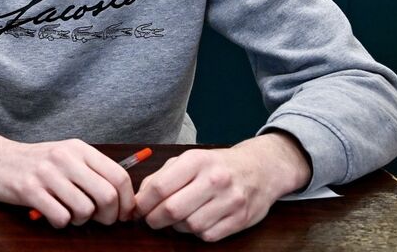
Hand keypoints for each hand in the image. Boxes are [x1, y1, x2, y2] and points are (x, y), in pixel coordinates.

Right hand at [0, 127, 132, 226]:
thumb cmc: (35, 162)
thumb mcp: (66, 156)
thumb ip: (93, 172)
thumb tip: (124, 201)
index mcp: (79, 149)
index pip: (119, 176)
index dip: (127, 202)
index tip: (123, 214)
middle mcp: (65, 157)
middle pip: (107, 196)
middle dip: (108, 216)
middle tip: (99, 219)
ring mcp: (46, 173)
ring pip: (85, 210)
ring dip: (81, 220)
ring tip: (70, 214)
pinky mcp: (29, 189)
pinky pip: (60, 217)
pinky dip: (61, 222)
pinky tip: (52, 214)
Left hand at [134, 133, 310, 241]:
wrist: (260, 169)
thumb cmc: (216, 165)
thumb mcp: (188, 160)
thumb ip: (161, 176)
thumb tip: (138, 198)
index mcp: (196, 161)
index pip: (160, 187)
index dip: (143, 202)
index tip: (137, 208)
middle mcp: (215, 180)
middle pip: (173, 209)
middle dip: (154, 219)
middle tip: (151, 219)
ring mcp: (230, 201)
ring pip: (190, 226)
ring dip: (176, 226)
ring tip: (176, 218)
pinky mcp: (240, 219)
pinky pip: (208, 235)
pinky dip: (196, 233)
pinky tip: (196, 221)